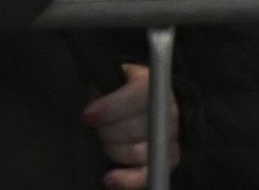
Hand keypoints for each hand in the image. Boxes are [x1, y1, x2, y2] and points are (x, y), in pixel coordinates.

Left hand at [83, 64, 179, 189]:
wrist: (143, 101)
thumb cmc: (121, 89)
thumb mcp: (113, 78)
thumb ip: (105, 86)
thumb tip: (93, 103)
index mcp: (154, 84)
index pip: (136, 97)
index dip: (110, 108)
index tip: (88, 116)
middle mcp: (168, 111)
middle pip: (134, 128)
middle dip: (107, 130)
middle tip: (97, 127)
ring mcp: (170, 136)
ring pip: (137, 152)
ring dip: (114, 149)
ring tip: (107, 142)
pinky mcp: (169, 159)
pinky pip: (148, 174)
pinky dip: (128, 179)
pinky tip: (111, 178)